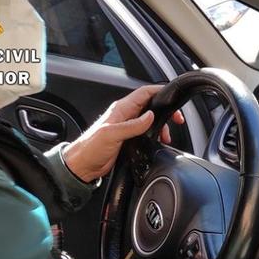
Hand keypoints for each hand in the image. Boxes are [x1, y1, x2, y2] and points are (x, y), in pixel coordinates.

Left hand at [61, 85, 184, 182]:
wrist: (81, 166)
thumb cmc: (90, 148)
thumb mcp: (111, 135)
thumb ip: (132, 125)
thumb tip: (150, 116)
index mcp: (121, 109)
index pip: (145, 93)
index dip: (160, 92)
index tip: (173, 98)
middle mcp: (125, 115)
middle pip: (151, 105)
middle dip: (165, 110)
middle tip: (176, 120)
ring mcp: (127, 126)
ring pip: (150, 119)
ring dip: (161, 125)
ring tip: (167, 135)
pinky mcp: (128, 138)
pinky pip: (146, 131)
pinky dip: (155, 135)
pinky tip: (158, 142)